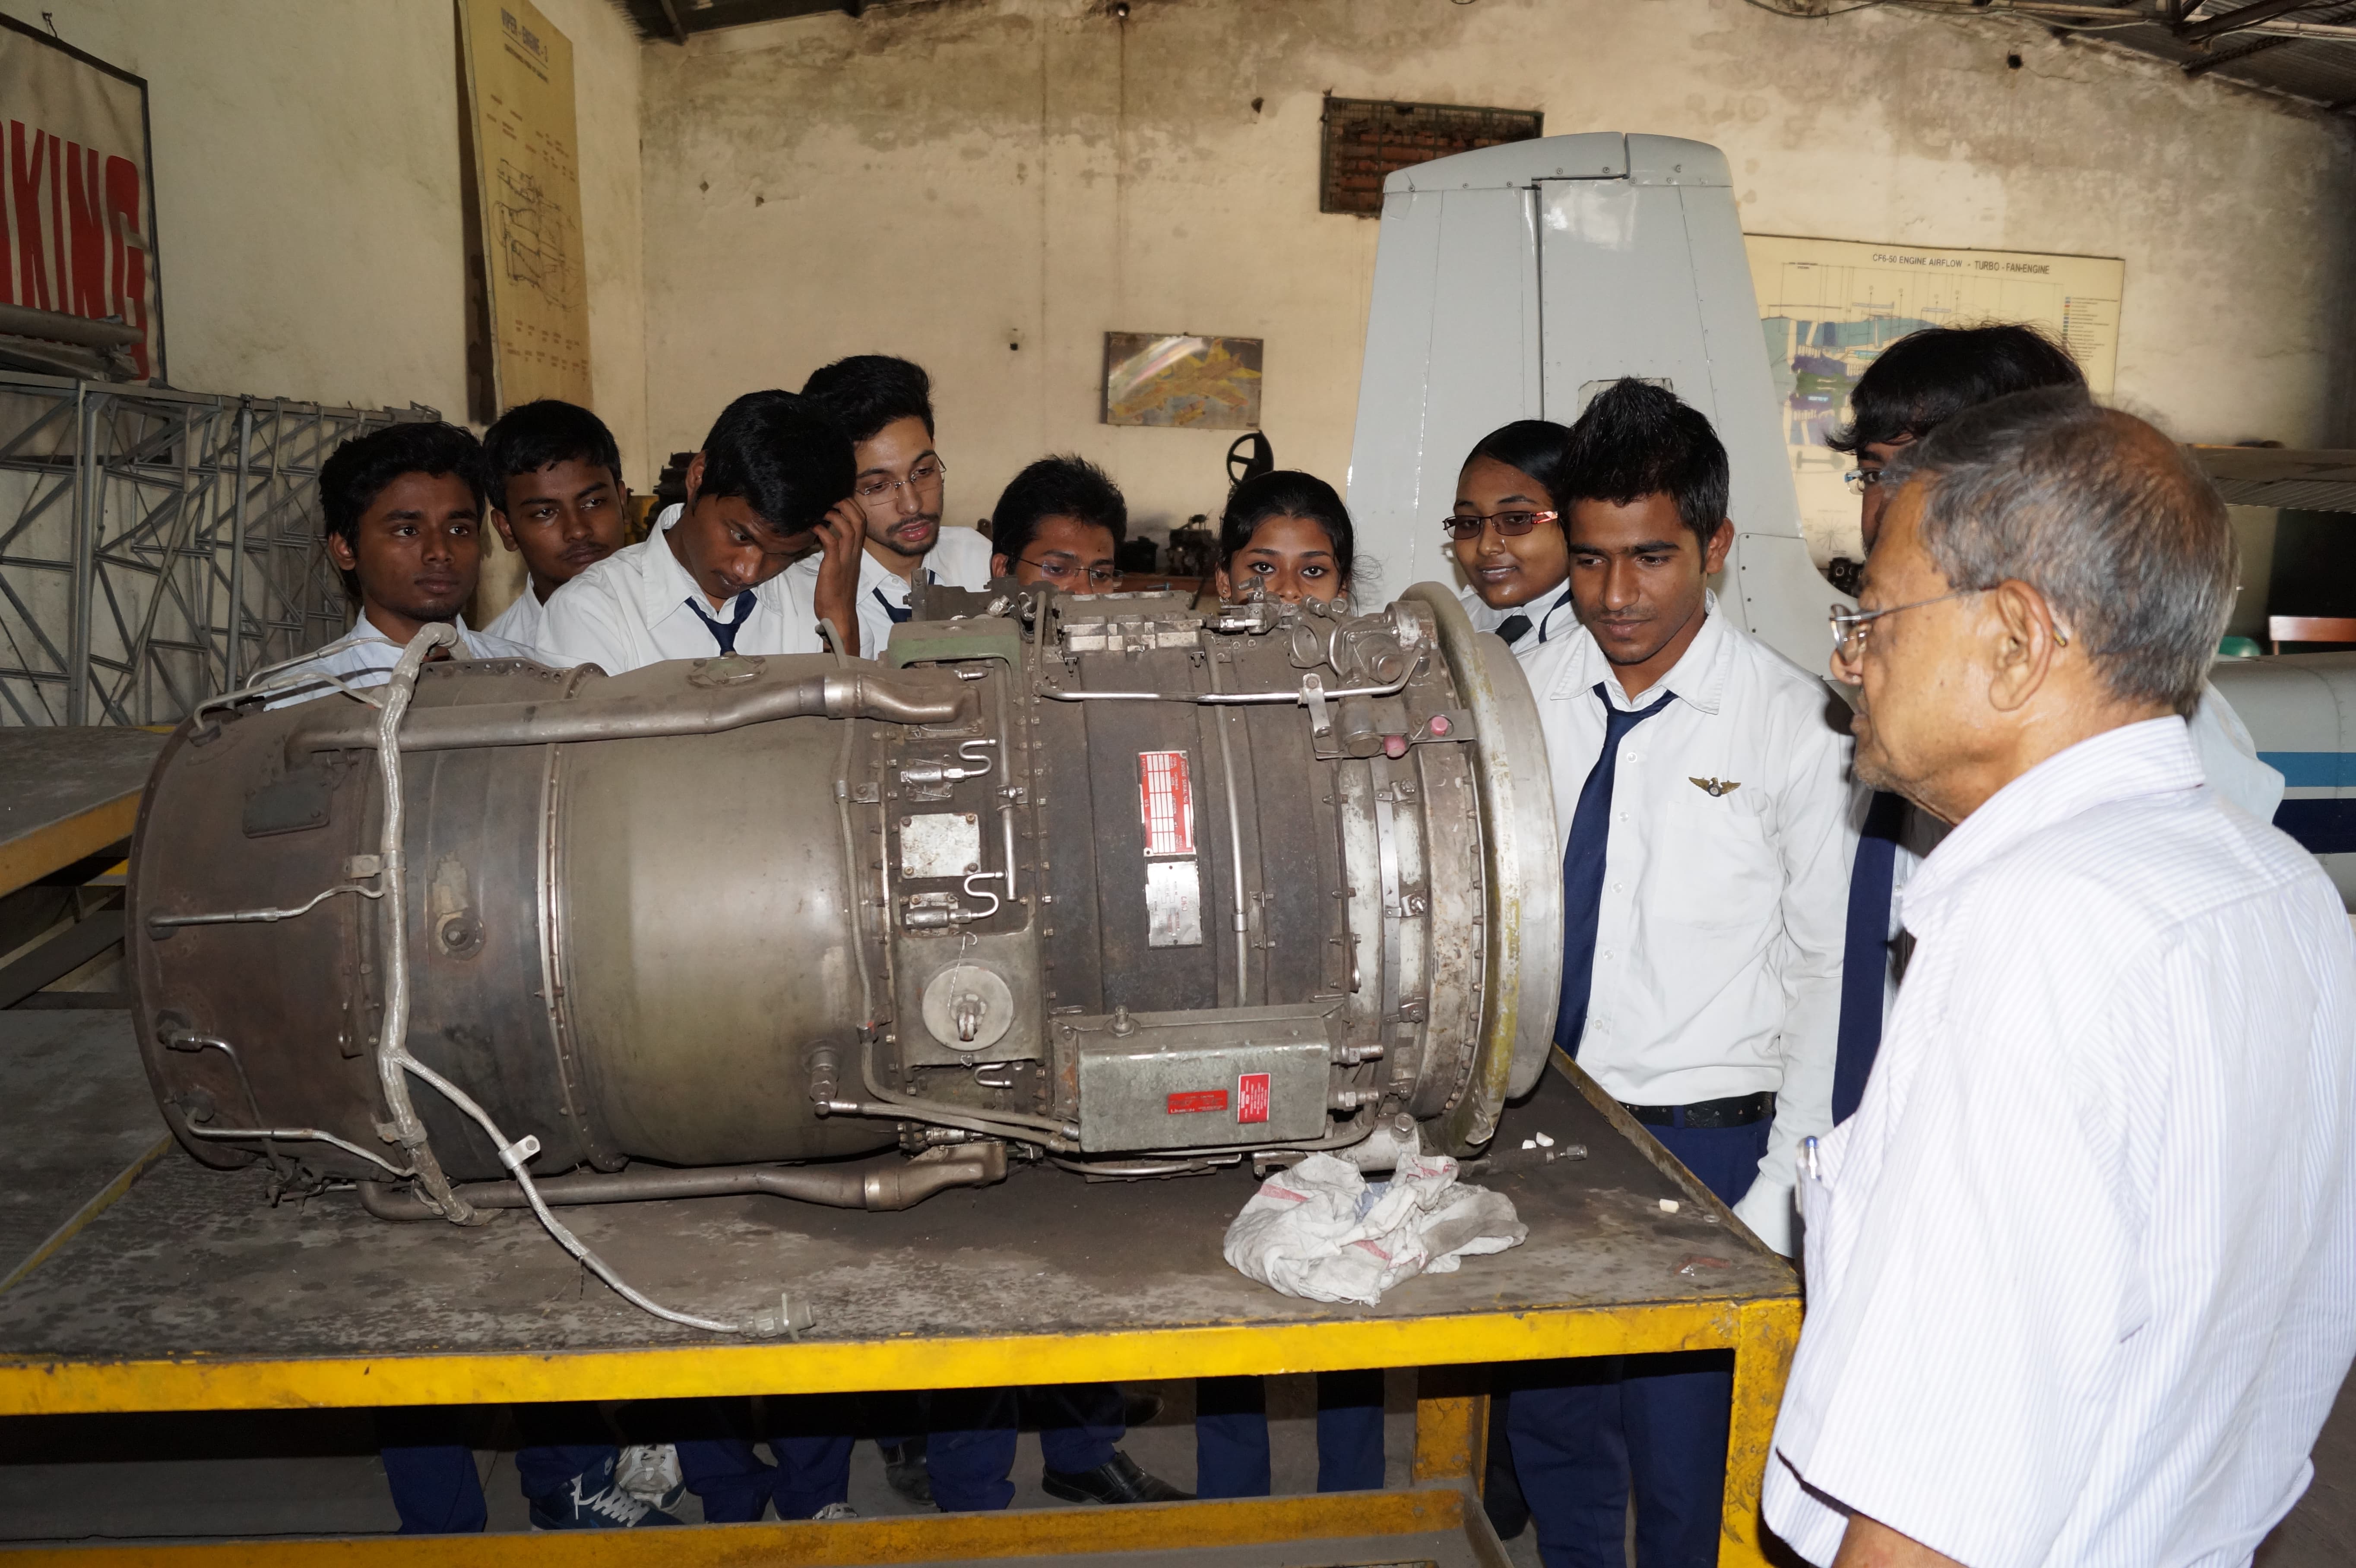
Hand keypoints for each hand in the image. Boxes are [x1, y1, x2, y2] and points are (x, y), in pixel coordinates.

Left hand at [812, 499, 865, 657]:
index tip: (839, 500)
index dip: (853, 508)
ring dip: (836, 514)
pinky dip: (823, 531)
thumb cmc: (836, 594)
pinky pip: (831, 542)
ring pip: (849, 527)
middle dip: (847, 505)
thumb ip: (836, 552)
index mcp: (855, 553)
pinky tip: (814, 529)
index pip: (861, 523)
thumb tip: (825, 537)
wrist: (838, 614)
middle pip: (859, 520)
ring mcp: (845, 559)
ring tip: (825, 510)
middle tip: (833, 499)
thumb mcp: (839, 568)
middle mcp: (854, 553)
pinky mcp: (834, 566)